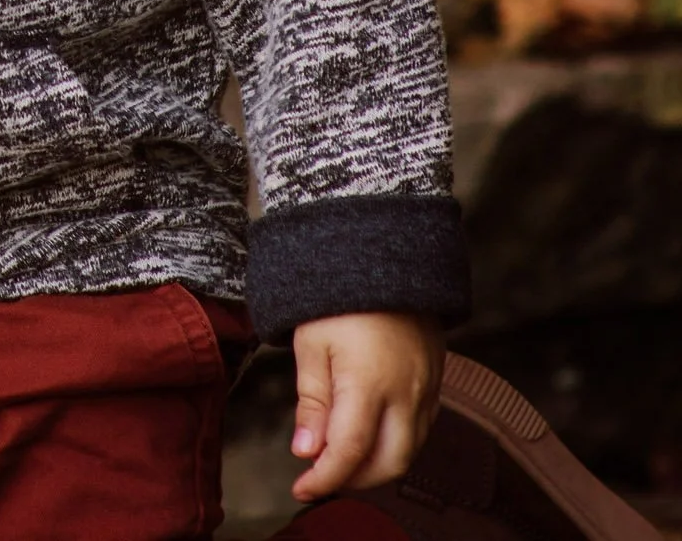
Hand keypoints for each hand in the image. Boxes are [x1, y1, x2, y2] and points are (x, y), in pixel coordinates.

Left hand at [289, 311, 443, 499]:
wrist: (385, 252)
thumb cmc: (340, 295)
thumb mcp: (312, 343)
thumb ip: (312, 402)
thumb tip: (307, 452)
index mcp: (370, 382)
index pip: (350, 452)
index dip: (325, 479)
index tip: (303, 488)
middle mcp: (406, 392)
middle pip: (389, 463)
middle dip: (355, 480)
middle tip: (324, 475)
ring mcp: (427, 387)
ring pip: (410, 450)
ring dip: (377, 464)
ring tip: (343, 455)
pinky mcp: (437, 380)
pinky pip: (422, 428)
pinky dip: (397, 442)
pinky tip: (372, 432)